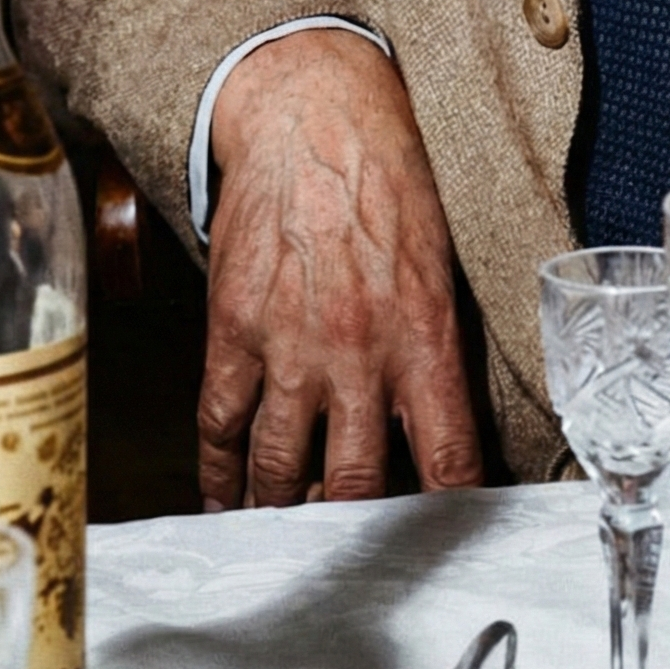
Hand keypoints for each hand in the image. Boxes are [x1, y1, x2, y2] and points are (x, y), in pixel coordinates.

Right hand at [199, 28, 483, 507]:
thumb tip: (444, 419)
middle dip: (357, 531)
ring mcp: (289, 347)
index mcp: (425, 336)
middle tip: (356, 551)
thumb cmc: (390, 179)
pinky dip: (221, 479)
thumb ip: (440, 344)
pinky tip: (227, 501)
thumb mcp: (441, 261)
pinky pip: (221, 429)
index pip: (448, 459)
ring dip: (286, 513)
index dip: (447, 515)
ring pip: (282, 472)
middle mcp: (359, 353)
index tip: (444, 545)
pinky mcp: (233, 330)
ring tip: (291, 536)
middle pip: (358, 484)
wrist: (313, 116)